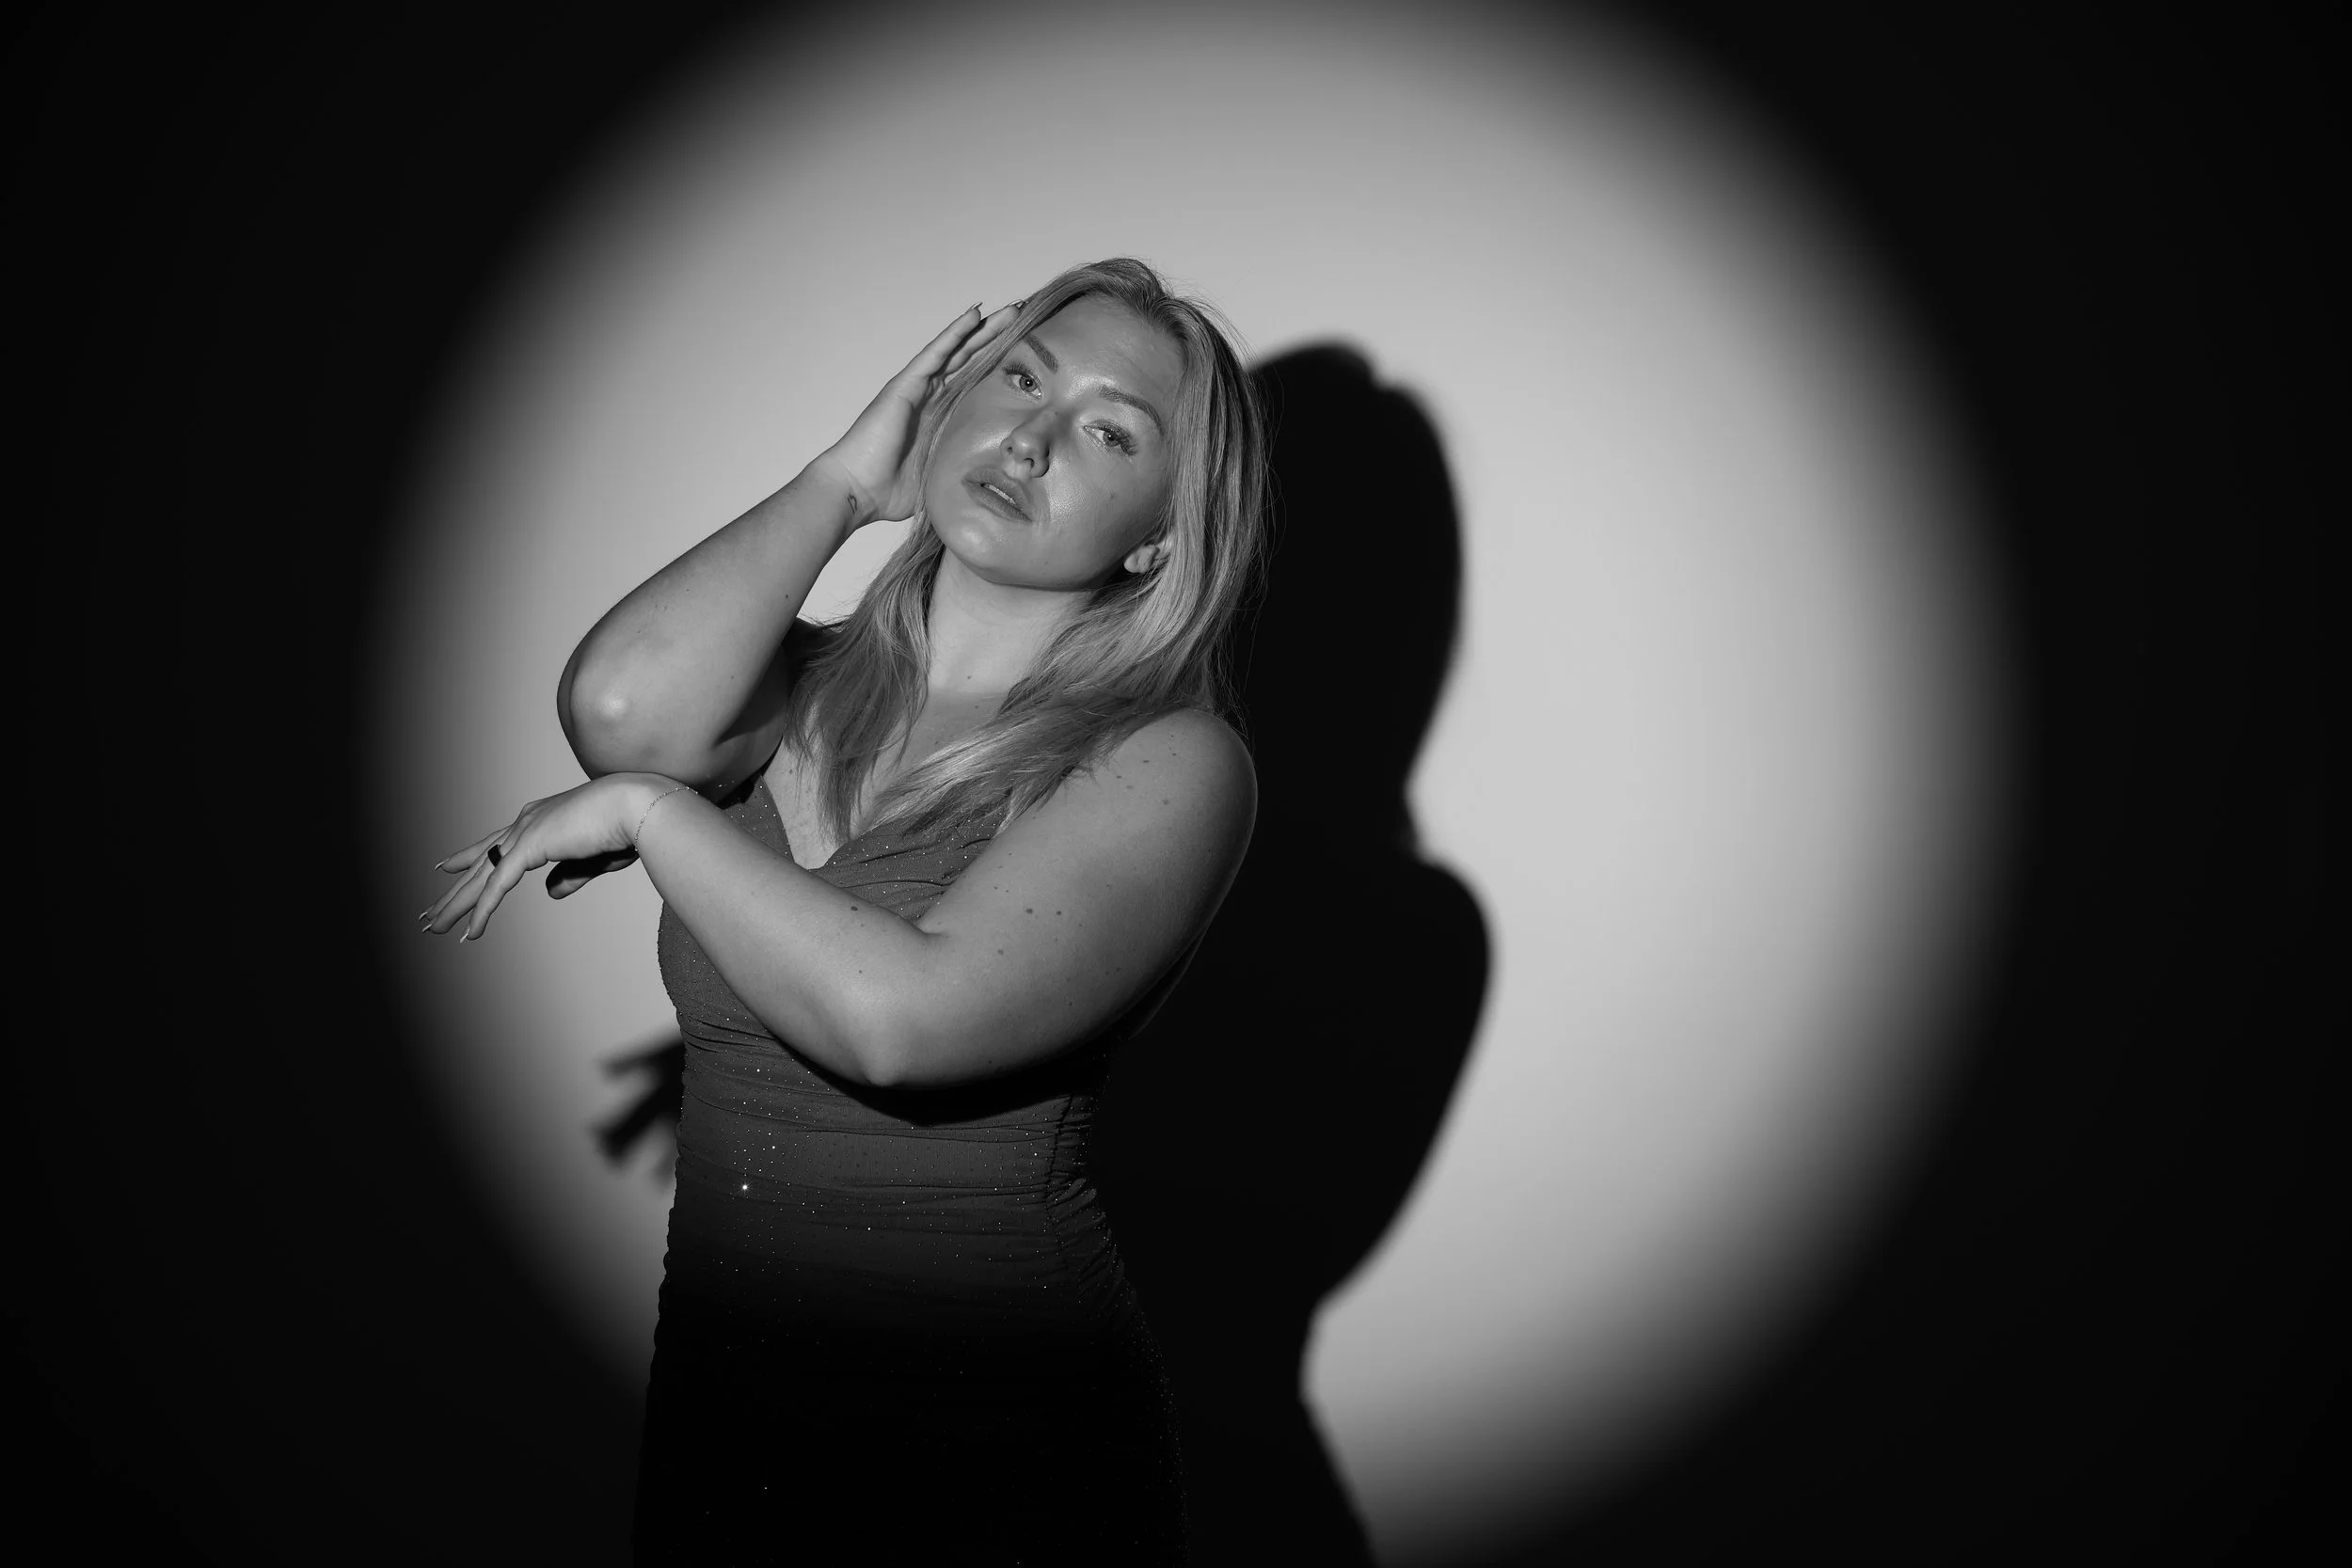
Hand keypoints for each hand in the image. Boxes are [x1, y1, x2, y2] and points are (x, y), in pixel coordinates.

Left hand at [420, 773, 678, 941]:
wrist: (636, 805)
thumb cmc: (627, 828)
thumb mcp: (593, 859)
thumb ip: (568, 876)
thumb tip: (549, 894)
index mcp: (540, 818)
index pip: (495, 843)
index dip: (468, 858)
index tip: (444, 868)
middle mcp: (525, 822)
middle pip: (479, 863)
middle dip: (453, 890)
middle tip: (429, 912)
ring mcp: (524, 833)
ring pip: (479, 878)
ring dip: (456, 906)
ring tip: (432, 927)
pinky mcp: (528, 848)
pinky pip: (497, 888)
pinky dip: (483, 912)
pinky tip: (471, 932)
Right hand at [812, 301, 1021, 524]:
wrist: (857, 490)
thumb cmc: (888, 491)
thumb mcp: (940, 478)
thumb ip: (962, 472)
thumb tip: (994, 486)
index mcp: (939, 418)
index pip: (973, 385)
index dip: (996, 368)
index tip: (1025, 357)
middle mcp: (929, 398)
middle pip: (968, 361)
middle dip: (995, 340)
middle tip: (1022, 320)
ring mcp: (917, 388)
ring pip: (956, 350)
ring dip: (982, 329)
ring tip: (1009, 310)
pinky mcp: (905, 385)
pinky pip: (935, 353)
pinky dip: (954, 333)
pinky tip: (974, 315)